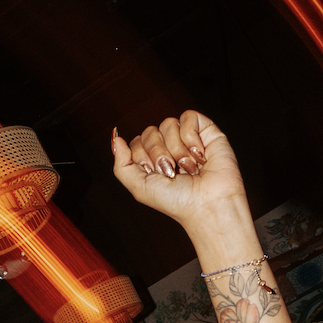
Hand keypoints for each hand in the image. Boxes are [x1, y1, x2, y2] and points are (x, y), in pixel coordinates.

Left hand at [113, 111, 244, 227]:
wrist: (207, 204)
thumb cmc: (176, 201)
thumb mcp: (139, 187)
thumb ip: (122, 164)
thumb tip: (116, 137)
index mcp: (152, 161)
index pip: (136, 142)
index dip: (143, 157)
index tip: (155, 176)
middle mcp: (168, 148)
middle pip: (150, 131)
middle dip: (159, 154)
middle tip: (172, 173)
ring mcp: (186, 138)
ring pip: (168, 124)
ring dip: (176, 150)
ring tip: (188, 168)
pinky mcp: (206, 131)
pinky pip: (188, 117)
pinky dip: (191, 137)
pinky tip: (199, 155)